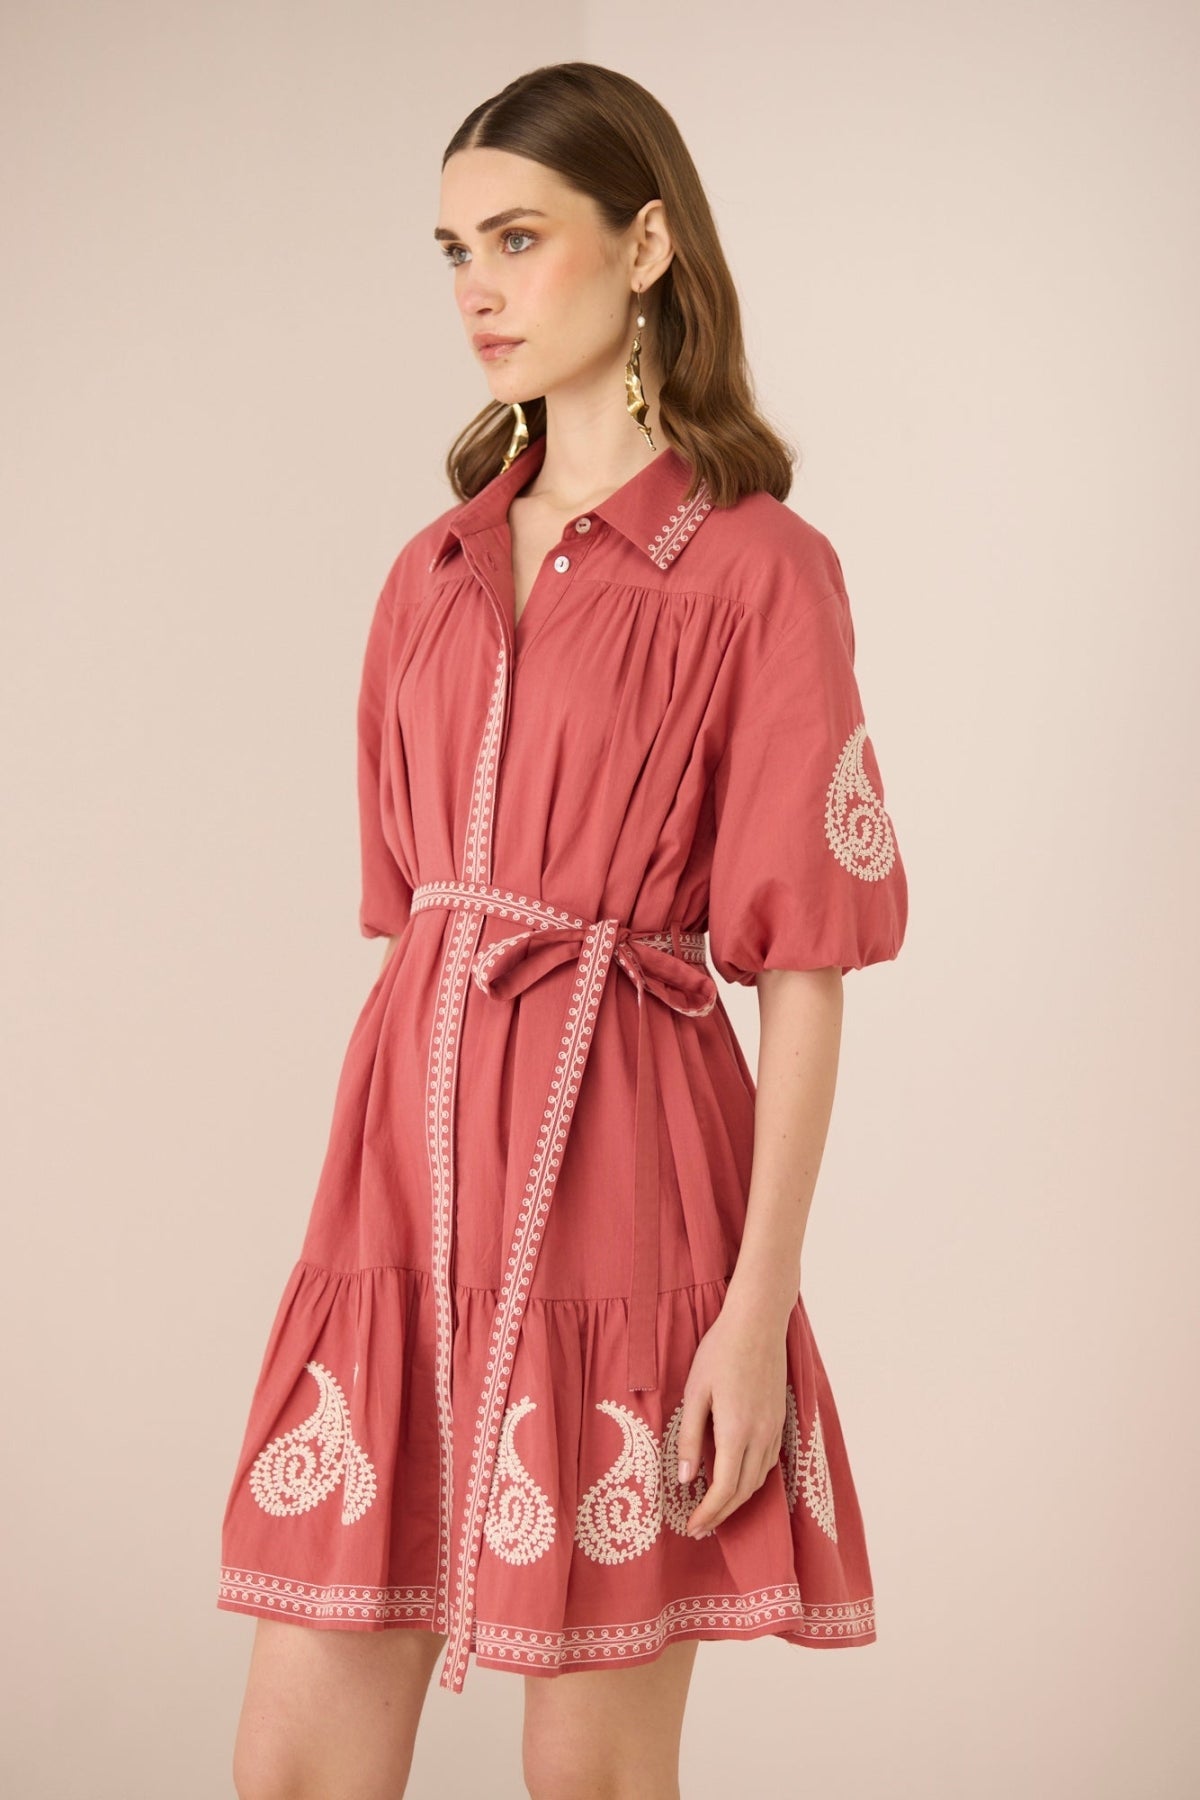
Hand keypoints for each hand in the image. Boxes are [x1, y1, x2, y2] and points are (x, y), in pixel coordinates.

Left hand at [674, 1293, 788, 1537]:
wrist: (758, 1322)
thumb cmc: (720, 1352)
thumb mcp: (695, 1393)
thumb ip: (689, 1438)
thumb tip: (684, 1479)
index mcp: (737, 1432)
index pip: (723, 1490)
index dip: (708, 1513)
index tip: (692, 1527)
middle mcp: (761, 1436)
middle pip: (743, 1491)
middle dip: (722, 1514)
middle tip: (700, 1528)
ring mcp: (774, 1428)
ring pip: (759, 1479)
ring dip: (738, 1500)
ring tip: (715, 1508)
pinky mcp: (779, 1418)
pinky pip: (768, 1461)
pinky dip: (752, 1479)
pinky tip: (737, 1477)